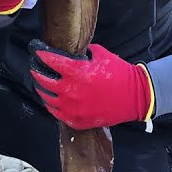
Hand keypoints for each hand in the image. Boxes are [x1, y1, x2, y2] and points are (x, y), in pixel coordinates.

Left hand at [28, 40, 153, 128]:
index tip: (37, 51)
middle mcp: (70, 91)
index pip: (51, 61)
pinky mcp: (76, 120)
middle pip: (43, 81)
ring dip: (42, 90)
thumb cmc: (120, 74)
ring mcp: (72, 108)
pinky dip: (51, 105)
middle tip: (35, 68)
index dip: (42, 55)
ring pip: (47, 98)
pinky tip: (51, 100)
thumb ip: (85, 52)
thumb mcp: (102, 55)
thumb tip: (73, 51)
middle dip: (37, 72)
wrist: (136, 97)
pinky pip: (56, 113)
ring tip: (41, 84)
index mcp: (76, 73)